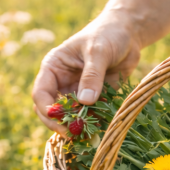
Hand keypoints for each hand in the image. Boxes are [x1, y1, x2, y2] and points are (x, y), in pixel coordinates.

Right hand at [31, 13, 141, 135]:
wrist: (128, 34)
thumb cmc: (108, 35)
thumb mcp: (99, 52)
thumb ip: (92, 76)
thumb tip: (85, 102)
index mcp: (53, 68)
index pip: (41, 94)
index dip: (47, 110)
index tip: (60, 122)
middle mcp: (61, 82)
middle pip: (50, 111)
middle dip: (59, 124)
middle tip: (73, 134)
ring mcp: (77, 92)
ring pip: (70, 117)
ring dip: (77, 127)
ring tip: (90, 135)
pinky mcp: (94, 99)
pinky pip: (90, 116)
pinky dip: (94, 124)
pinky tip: (102, 131)